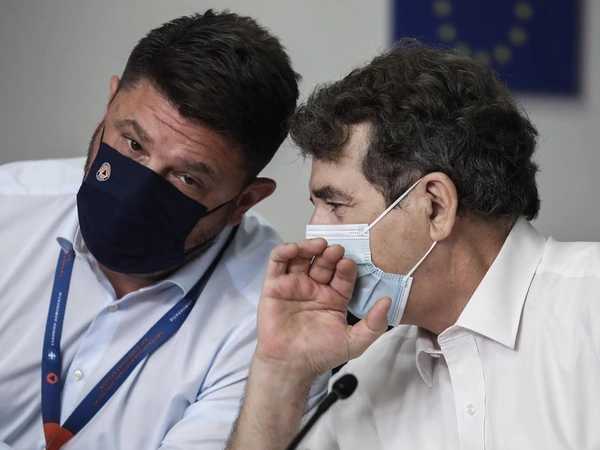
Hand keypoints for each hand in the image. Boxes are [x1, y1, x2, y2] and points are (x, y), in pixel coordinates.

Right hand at [255, 238, 390, 380]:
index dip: (346, 267)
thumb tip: (388, 301)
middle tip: (336, 250)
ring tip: (319, 245)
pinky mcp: (274, 285)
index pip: (343, 275)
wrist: (290, 366)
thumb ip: (374, 324)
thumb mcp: (355, 342)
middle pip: (324, 262)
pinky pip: (278, 262)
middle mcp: (315, 287)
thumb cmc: (320, 354)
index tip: (349, 263)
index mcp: (334, 297)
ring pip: (302, 257)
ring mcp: (294, 285)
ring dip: (310, 246)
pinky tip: (295, 249)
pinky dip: (285, 251)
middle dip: (331, 254)